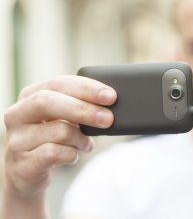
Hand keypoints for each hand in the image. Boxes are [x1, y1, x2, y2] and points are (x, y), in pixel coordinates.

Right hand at [3, 75, 116, 200]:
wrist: (27, 174)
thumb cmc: (51, 139)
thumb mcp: (61, 118)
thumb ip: (79, 106)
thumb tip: (110, 103)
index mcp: (30, 96)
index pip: (58, 83)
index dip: (86, 88)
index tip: (110, 96)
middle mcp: (17, 114)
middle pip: (48, 102)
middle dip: (83, 109)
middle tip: (108, 118)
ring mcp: (17, 140)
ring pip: (58, 131)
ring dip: (81, 138)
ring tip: (86, 143)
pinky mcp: (22, 164)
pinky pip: (54, 154)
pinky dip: (71, 154)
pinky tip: (73, 155)